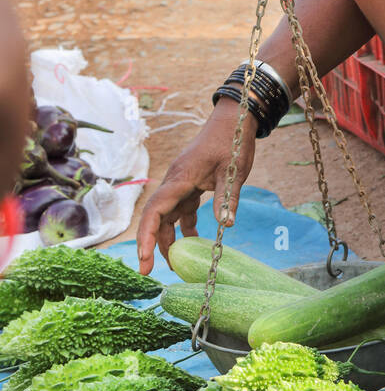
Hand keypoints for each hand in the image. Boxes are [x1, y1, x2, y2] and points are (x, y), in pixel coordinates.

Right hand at [136, 98, 255, 274]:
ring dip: (168, 239)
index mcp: (180, 178)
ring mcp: (181, 183)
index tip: (144, 259)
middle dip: (150, 244)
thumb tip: (227, 226)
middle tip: (148, 272)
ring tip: (175, 263)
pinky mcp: (191, 185)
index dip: (147, 236)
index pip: (155, 210)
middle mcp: (175, 182)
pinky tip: (194, 242)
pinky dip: (185, 227)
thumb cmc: (232, 140)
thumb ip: (228, 197)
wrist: (234, 118)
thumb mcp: (234, 170)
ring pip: (167, 216)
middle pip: (156, 217)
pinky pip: (182, 210)